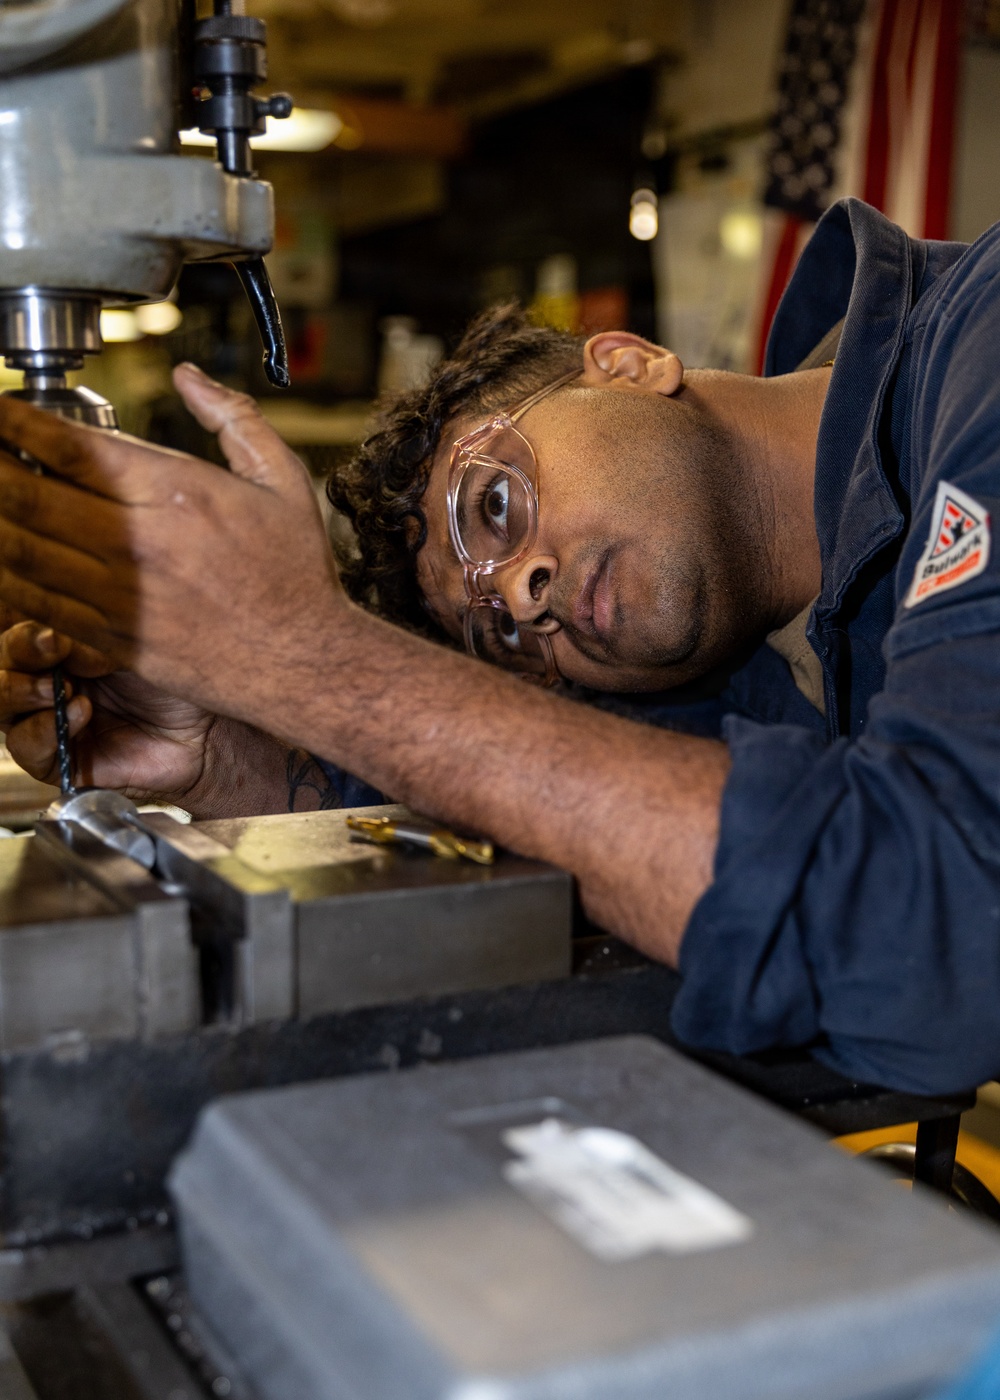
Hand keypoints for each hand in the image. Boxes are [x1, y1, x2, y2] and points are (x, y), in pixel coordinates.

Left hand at [0, 365, 345, 734]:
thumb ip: (234, 419)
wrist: (306, 661)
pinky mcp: (112, 638)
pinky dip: (6, 577)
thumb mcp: (283, 480)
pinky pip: (36, 602)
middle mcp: (140, 541)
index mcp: (177, 492)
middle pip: (30, 492)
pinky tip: (0, 555)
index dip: (17, 422)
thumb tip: (190, 377)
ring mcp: (120, 593)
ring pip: (22, 548)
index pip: (72, 446)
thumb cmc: (297, 577)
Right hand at [0, 618, 216, 801]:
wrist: (202, 730)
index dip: (23, 630)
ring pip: (0, 703)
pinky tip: (81, 715)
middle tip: (55, 652)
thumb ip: (84, 634)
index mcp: (59, 644)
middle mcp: (45, 678)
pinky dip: (45, 730)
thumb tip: (48, 632)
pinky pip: (24, 746)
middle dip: (19, 654)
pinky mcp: (56, 759)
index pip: (15, 630)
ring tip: (66, 688)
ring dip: (24, 691)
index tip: (53, 632)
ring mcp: (45, 719)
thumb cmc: (173, 683)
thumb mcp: (128, 645)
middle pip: (1, 663)